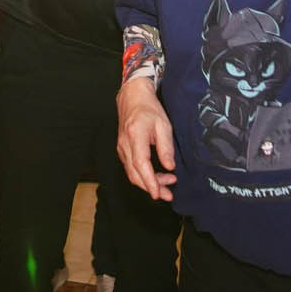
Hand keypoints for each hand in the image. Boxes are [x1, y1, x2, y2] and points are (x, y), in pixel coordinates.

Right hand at [116, 78, 176, 201]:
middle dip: (151, 187)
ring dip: (148, 183)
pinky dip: (142, 176)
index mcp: (135, 135)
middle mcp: (125, 144)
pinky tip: (156, 176)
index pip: (141, 164)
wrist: (132, 97)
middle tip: (169, 194)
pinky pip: (130, 168)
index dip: (150, 182)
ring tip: (167, 185)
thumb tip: (169, 166)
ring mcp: (121, 147)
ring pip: (132, 173)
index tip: (159, 194)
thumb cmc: (149, 108)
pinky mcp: (122, 149)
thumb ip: (166, 147)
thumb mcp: (164, 125)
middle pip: (134, 174)